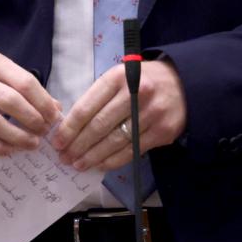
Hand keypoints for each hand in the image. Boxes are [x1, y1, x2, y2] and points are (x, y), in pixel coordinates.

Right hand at [0, 50, 60, 156]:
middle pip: (9, 101)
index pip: (23, 81)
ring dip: (17, 137)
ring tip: (32, 144)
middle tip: (44, 132)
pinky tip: (10, 149)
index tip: (54, 117)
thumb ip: (25, 87)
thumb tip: (55, 109)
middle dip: (32, 119)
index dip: (42, 101)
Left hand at [51, 59, 186, 171]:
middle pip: (99, 125)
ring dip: (92, 156)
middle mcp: (135, 93)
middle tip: (64, 158)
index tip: (57, 141)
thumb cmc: (143, 80)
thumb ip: (99, 97)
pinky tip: (100, 165)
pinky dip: (112, 161)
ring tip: (78, 164)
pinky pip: (131, 151)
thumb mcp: (120, 76)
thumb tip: (72, 125)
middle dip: (78, 145)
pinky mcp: (162, 132)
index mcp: (119, 77)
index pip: (88, 106)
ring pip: (114, 141)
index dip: (70, 127)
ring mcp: (150, 114)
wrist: (183, 84)